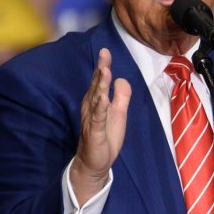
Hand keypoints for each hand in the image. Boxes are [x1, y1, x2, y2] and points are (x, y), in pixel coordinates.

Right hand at [70, 48, 131, 204]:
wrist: (95, 162)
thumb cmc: (106, 136)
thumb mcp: (118, 113)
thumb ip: (121, 96)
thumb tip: (122, 79)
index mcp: (96, 101)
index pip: (100, 81)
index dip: (103, 66)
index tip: (106, 51)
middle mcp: (91, 107)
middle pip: (96, 85)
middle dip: (101, 69)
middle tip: (104, 54)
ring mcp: (92, 119)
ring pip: (96, 99)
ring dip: (100, 85)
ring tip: (105, 71)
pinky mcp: (95, 132)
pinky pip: (98, 118)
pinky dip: (100, 108)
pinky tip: (103, 98)